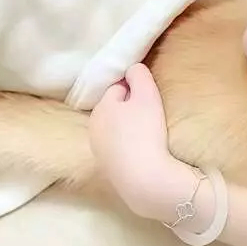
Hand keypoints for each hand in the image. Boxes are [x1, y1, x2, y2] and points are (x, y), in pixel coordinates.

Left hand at [89, 63, 177, 217]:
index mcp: (101, 107)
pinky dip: (128, 146)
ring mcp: (98, 150)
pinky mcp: (107, 168)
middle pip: (114, 110)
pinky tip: (143, 151)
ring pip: (115, 130)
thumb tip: (133, 67)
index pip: (117, 88)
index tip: (151, 96)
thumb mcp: (147, 96)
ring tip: (150, 134)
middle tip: (152, 114)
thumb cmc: (145, 131)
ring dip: (128, 128)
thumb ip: (140, 76)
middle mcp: (94, 127)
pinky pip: (119, 148)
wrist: (144, 177)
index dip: (135, 89)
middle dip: (129, 108)